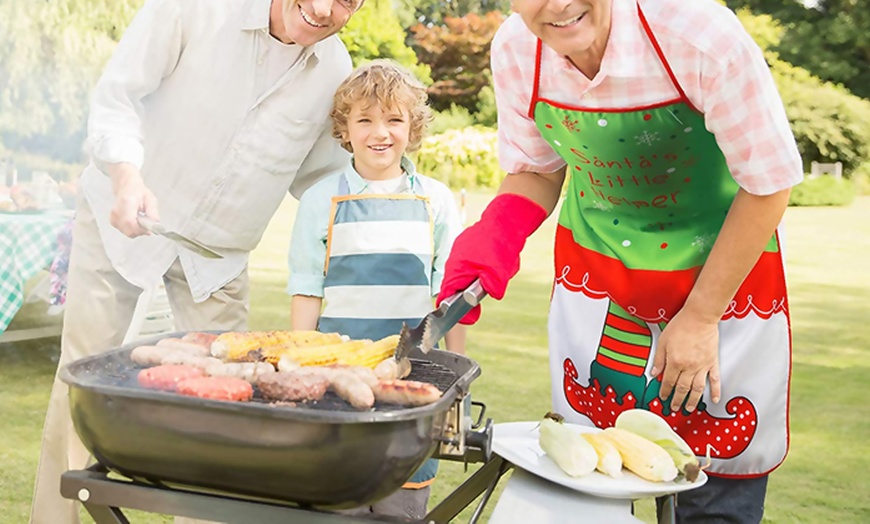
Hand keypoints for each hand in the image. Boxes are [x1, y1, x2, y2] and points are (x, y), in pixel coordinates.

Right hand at [107, 163, 158, 237]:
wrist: (127, 187)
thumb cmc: (139, 193)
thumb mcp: (151, 200)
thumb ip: (153, 214)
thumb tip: (154, 227)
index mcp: (127, 202)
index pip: (130, 222)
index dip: (141, 229)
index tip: (149, 229)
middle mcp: (117, 211)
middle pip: (128, 230)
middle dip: (140, 231)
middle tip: (147, 225)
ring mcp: (113, 217)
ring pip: (127, 232)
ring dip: (137, 231)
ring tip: (140, 220)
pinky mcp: (113, 221)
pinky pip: (124, 231)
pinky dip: (131, 229)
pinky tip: (134, 221)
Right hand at [437, 193, 546, 324]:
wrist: (505, 219)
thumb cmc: (499, 247)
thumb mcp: (498, 275)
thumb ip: (490, 290)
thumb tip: (485, 297)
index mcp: (456, 270)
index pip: (446, 296)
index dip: (454, 310)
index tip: (468, 315)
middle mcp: (453, 261)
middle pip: (456, 286)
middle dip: (472, 293)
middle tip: (489, 289)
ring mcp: (459, 252)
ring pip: (465, 274)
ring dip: (478, 278)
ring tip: (497, 271)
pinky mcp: (467, 246)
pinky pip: (471, 262)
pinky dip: (482, 267)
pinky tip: (497, 261)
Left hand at [650, 307, 721, 412]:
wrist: (700, 317)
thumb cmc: (681, 325)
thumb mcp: (663, 341)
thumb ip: (659, 359)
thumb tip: (654, 373)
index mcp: (675, 362)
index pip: (669, 382)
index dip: (665, 391)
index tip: (663, 397)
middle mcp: (689, 367)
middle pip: (682, 388)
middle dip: (677, 400)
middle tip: (674, 408)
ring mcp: (703, 366)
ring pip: (697, 388)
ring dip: (693, 400)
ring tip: (689, 408)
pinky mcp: (713, 362)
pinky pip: (715, 380)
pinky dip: (715, 391)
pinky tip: (715, 399)